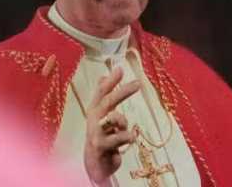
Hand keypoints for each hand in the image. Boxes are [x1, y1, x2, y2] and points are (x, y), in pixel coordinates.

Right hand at [84, 67, 140, 184]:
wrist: (94, 164)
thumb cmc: (101, 137)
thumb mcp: (101, 116)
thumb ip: (103, 97)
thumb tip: (102, 75)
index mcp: (94, 111)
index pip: (101, 92)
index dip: (110, 81)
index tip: (120, 68)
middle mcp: (93, 120)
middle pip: (108, 101)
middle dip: (123, 91)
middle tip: (138, 83)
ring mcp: (96, 133)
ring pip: (115, 118)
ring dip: (123, 121)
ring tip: (128, 131)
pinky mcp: (100, 146)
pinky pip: (119, 137)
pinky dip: (127, 136)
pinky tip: (130, 139)